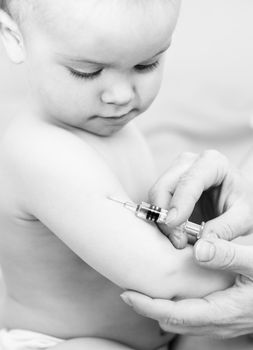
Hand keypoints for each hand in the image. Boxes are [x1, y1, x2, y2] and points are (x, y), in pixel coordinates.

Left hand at [121, 237, 252, 337]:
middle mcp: (218, 322)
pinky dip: (175, 305)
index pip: (175, 314)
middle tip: (130, 287)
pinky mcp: (222, 317)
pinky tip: (172, 288)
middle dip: (149, 307)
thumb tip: (199, 249)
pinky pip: (192, 316)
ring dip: (161, 306)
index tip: (127, 294)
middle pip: (172, 320)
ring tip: (146, 287)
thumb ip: (230, 255)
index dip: (148, 305)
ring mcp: (220, 323)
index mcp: (223, 310)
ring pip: (181, 320)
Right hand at [149, 150, 252, 247]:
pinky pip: (156, 203)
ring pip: (156, 195)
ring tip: (180, 239)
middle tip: (178, 240)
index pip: (190, 180)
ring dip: (162, 220)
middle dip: (166, 215)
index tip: (173, 224)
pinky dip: (162, 220)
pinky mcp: (168, 185)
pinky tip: (176, 232)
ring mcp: (175, 172)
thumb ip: (225, 230)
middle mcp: (190, 162)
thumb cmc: (242, 203)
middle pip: (164, 186)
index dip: (179, 203)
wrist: (235, 200)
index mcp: (213, 162)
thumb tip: (202, 247)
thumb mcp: (243, 218)